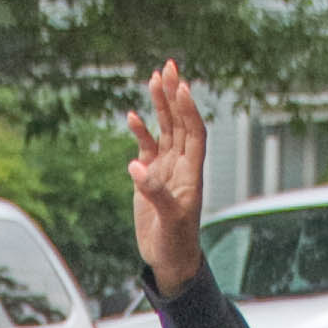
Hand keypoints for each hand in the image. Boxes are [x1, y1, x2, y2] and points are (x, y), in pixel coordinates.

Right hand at [125, 60, 208, 299]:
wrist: (170, 262)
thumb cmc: (177, 244)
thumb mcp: (169, 220)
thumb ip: (155, 192)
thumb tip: (136, 166)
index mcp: (192, 172)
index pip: (194, 132)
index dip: (189, 109)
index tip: (181, 86)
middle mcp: (181, 166)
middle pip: (180, 122)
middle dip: (174, 94)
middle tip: (167, 66)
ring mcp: (166, 170)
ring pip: (165, 129)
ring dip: (160, 105)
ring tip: (153, 77)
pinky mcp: (150, 178)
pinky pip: (147, 148)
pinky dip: (141, 132)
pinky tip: (133, 116)